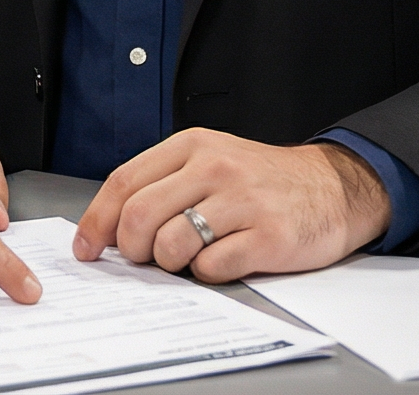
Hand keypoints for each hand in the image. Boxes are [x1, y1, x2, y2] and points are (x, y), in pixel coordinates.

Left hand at [73, 130, 388, 283]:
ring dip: (170, 263)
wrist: (332, 188)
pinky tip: (223, 259)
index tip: (86, 247)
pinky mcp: (268, 236)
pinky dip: (207, 273)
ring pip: (171, 245)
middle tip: (142, 258)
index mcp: (192, 145)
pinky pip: (211, 267)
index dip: (97, 219)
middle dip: (130, 248)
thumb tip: (109, 227)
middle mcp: (215, 167)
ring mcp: (243, 201)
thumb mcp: (210, 161)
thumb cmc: (261, 180)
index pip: (124, 181)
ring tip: (189, 256)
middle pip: (139, 216)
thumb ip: (163, 184)